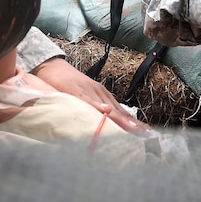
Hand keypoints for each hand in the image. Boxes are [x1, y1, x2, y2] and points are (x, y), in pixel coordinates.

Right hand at [31, 56, 147, 132]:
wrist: (53, 67)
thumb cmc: (69, 85)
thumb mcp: (85, 99)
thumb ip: (95, 111)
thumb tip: (106, 125)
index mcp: (103, 98)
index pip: (122, 113)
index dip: (133, 124)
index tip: (146, 133)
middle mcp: (100, 94)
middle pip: (119, 112)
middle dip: (132, 124)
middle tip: (145, 134)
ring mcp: (89, 92)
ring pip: (107, 108)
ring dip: (120, 119)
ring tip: (132, 129)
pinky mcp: (75, 90)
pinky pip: (87, 99)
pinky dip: (96, 105)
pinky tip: (103, 110)